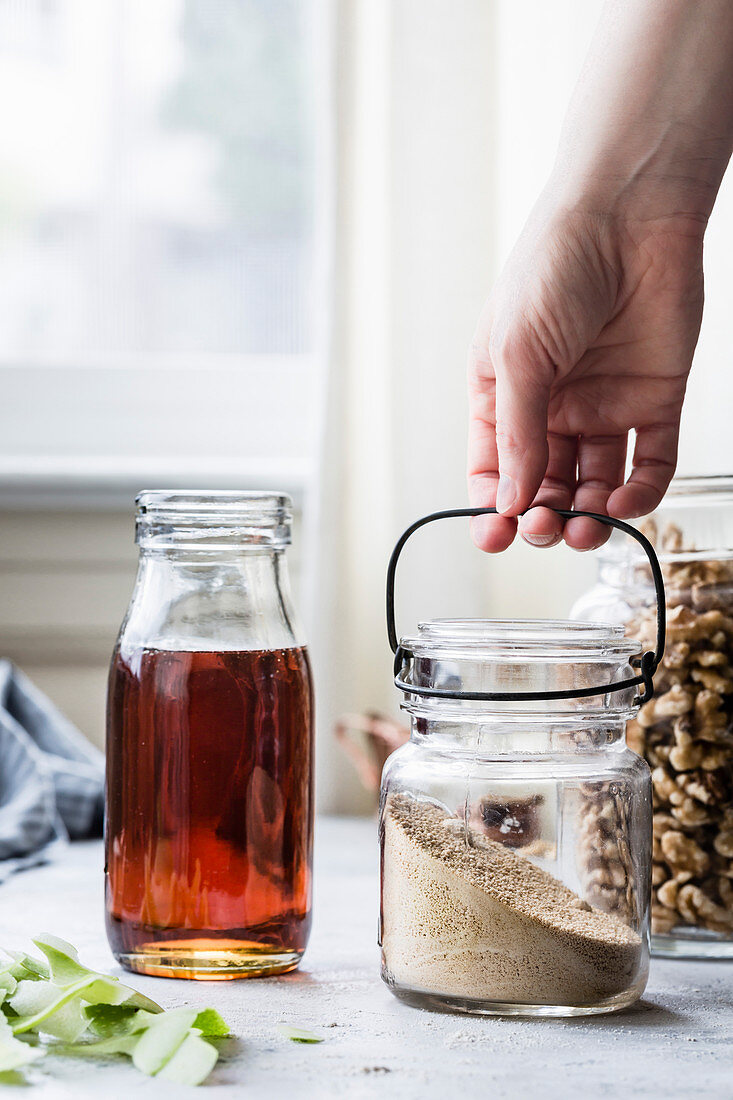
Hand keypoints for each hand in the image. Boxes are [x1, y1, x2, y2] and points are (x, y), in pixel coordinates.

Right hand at [467, 197, 704, 551]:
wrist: (628, 214)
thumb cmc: (554, 267)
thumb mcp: (517, 354)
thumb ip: (517, 432)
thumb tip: (512, 502)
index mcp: (505, 393)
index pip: (495, 468)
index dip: (495, 508)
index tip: (498, 536)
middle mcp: (553, 405)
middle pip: (545, 484)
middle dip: (543, 516)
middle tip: (548, 527)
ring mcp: (604, 404)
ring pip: (595, 483)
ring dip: (589, 514)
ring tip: (586, 526)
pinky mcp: (653, 400)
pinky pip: (648, 462)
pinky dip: (638, 493)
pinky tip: (622, 502)